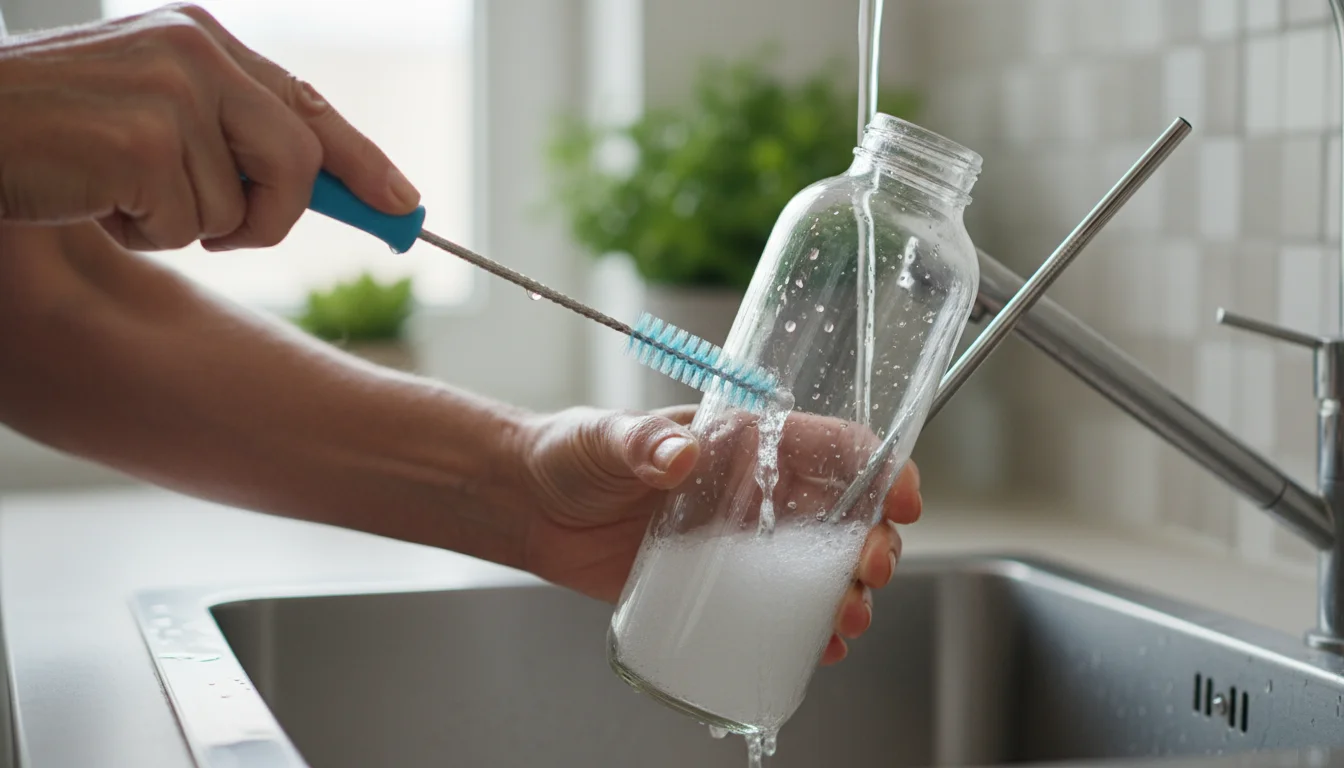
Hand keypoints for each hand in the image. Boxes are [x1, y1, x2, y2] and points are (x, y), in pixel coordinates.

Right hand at [0, 3, 416, 250]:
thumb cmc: (57, 131)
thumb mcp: (154, 109)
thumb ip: (233, 132)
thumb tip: (326, 184)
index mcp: (203, 38)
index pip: (308, 102)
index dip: (363, 161)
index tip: (404, 205)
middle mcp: (197, 53)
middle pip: (300, 164)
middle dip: (272, 217)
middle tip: (224, 232)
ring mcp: (172, 93)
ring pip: (241, 210)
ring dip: (187, 226)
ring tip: (122, 191)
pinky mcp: (145, 142)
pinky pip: (191, 229)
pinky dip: (148, 235)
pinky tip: (98, 199)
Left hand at [518, 404, 921, 665]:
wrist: (530, 507)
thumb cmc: (570, 456)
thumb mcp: (604, 440)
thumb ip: (639, 444)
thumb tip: (678, 457)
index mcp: (741, 442)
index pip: (828, 445)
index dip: (877, 467)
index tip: (901, 497)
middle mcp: (752, 491)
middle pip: (841, 513)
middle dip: (872, 542)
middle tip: (870, 570)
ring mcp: (738, 541)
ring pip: (819, 566)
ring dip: (847, 593)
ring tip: (848, 619)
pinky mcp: (715, 585)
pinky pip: (776, 607)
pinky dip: (806, 629)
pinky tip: (821, 647)